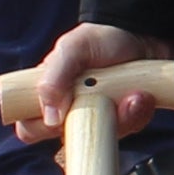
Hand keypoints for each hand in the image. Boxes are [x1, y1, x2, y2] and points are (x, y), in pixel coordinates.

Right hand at [3, 23, 173, 144]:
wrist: (143, 34)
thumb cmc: (101, 39)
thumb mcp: (73, 48)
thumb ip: (55, 75)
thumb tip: (50, 116)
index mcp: (51, 95)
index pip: (30, 126)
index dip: (40, 128)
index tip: (59, 117)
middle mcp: (74, 111)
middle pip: (69, 141)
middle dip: (88, 125)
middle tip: (101, 100)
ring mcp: (101, 118)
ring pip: (104, 138)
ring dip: (121, 117)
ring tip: (131, 94)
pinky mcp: (128, 119)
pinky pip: (131, 128)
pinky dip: (138, 113)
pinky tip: (142, 95)